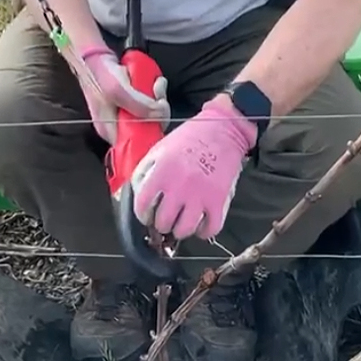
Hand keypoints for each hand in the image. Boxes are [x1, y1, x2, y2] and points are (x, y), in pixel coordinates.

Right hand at [77, 46, 169, 143]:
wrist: (95, 57)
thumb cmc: (101, 75)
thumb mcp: (118, 90)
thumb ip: (139, 105)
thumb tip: (159, 115)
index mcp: (112, 132)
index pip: (137, 146)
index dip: (152, 133)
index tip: (159, 116)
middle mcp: (120, 128)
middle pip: (149, 129)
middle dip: (159, 111)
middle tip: (159, 94)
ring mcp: (128, 116)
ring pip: (153, 115)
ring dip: (159, 99)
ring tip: (156, 83)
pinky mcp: (133, 105)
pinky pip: (151, 104)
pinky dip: (156, 93)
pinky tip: (154, 82)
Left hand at [130, 95, 256, 240]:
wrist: (223, 129)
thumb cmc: (191, 137)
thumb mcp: (160, 148)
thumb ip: (146, 170)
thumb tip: (137, 192)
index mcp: (161, 171)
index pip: (143, 205)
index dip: (143, 215)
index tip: (147, 216)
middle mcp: (179, 186)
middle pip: (163, 222)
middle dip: (162, 224)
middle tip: (165, 219)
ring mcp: (200, 195)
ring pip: (184, 230)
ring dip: (180, 230)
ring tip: (181, 223)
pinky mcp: (219, 200)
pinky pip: (210, 229)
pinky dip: (204, 231)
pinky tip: (201, 223)